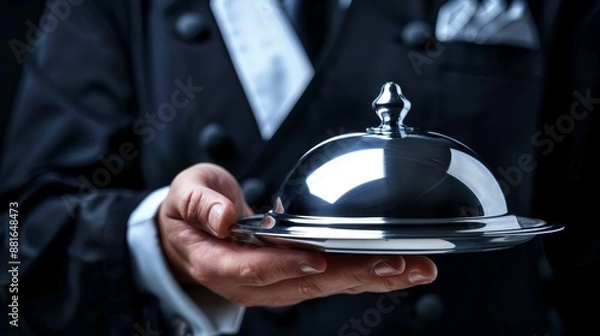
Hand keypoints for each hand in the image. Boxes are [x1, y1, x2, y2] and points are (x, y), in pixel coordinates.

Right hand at [157, 163, 437, 306]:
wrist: (188, 236)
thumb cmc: (188, 213)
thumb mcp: (185, 195)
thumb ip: (201, 203)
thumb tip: (224, 216)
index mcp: (218, 262)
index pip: (252, 268)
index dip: (284, 263)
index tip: (316, 257)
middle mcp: (249, 281)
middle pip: (303, 284)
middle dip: (352, 275)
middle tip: (397, 265)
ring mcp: (273, 284)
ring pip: (324, 287)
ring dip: (369, 278)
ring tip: (412, 269)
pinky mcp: (291, 278)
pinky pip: (329, 280)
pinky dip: (363, 275)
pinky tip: (396, 269)